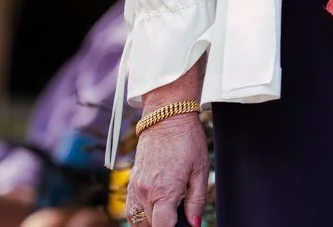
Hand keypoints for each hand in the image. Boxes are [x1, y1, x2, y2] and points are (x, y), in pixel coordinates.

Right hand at [127, 112, 207, 226]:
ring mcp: (135, 188)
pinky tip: (157, 207)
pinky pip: (131, 210)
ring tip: (169, 213)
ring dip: (152, 222)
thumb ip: (196, 202)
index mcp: (164, 191)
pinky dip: (142, 214)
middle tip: (181, 217)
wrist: (166, 117)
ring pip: (139, 222)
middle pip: (151, 226)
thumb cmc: (187, 140)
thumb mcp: (200, 171)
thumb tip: (194, 224)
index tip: (183, 226)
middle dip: (166, 224)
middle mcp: (145, 192)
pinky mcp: (131, 182)